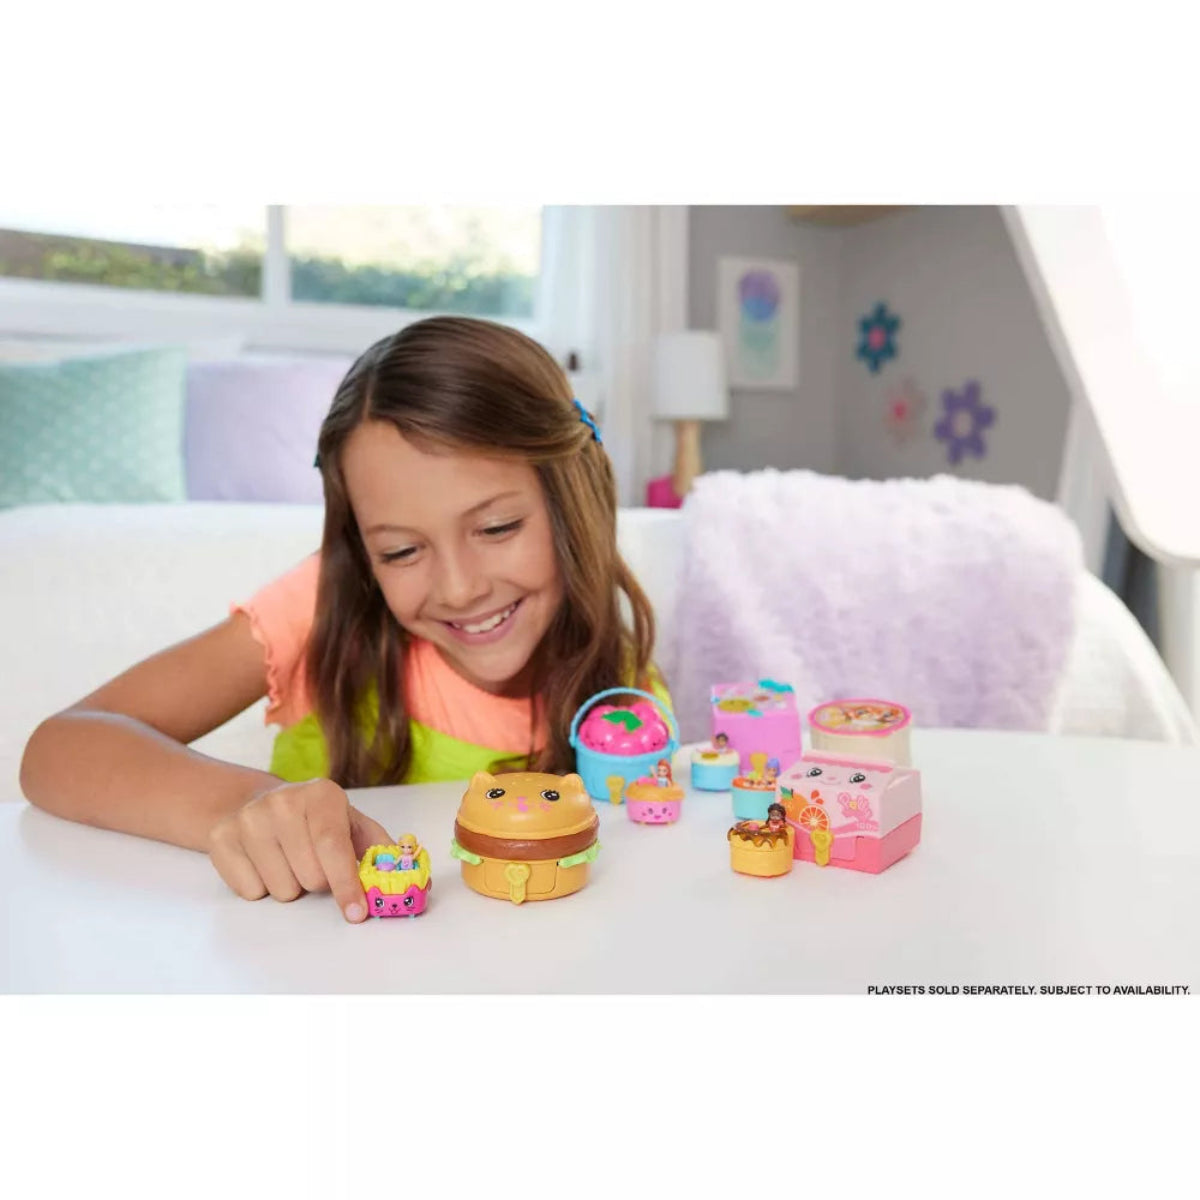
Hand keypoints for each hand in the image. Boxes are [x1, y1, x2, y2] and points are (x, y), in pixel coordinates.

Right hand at [208, 778, 391, 922]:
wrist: (258, 803)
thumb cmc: (316, 821)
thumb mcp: (351, 823)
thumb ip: (379, 848)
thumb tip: (409, 873)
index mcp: (322, 794)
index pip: (333, 847)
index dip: (347, 884)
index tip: (357, 913)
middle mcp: (282, 801)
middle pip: (310, 876)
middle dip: (319, 882)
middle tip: (314, 864)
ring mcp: (248, 819)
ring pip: (282, 889)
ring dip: (292, 886)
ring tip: (289, 861)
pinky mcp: (221, 839)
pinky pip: (250, 892)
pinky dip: (262, 887)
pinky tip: (264, 862)